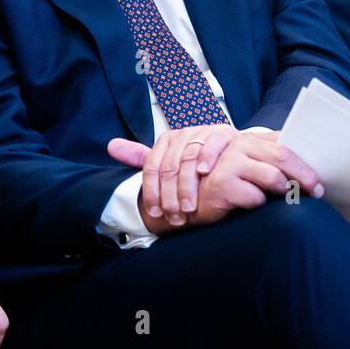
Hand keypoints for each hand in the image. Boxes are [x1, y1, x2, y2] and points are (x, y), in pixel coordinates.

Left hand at [108, 125, 238, 225]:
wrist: (238, 153)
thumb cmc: (203, 163)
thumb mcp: (172, 161)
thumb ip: (143, 156)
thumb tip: (111, 146)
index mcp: (168, 139)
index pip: (152, 166)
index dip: (152, 192)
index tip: (156, 214)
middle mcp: (185, 132)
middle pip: (169, 166)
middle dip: (171, 196)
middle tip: (175, 217)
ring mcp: (205, 131)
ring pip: (189, 159)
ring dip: (188, 187)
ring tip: (189, 208)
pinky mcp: (226, 134)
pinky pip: (213, 145)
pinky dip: (208, 159)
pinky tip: (205, 175)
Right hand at [187, 133, 322, 226]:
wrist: (190, 199)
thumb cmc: (225, 185)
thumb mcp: (249, 169)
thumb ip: (271, 163)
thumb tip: (308, 173)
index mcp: (250, 139)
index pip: (286, 145)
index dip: (306, 163)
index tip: (319, 181)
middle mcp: (240, 144)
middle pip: (283, 157)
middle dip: (305, 176)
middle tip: (317, 192)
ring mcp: (230, 162)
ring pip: (273, 176)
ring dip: (285, 190)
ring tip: (287, 198)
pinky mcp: (222, 183)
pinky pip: (255, 197)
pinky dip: (260, 204)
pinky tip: (253, 206)